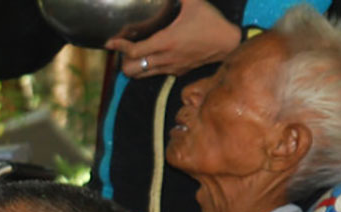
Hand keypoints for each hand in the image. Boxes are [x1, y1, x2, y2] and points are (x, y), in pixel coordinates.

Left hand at [107, 0, 238, 79]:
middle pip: (132, 69)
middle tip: (121, 49)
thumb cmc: (212, 23)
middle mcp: (165, 58)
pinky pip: (155, 74)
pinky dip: (146, 68)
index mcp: (165, 42)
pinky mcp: (178, 72)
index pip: (133, 51)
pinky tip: (149, 56)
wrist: (230, 43)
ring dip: (133, 66)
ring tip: (131, 54)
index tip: (110, 42)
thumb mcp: (194, 2)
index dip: (118, 47)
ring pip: (142, 75)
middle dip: (122, 60)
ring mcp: (171, 68)